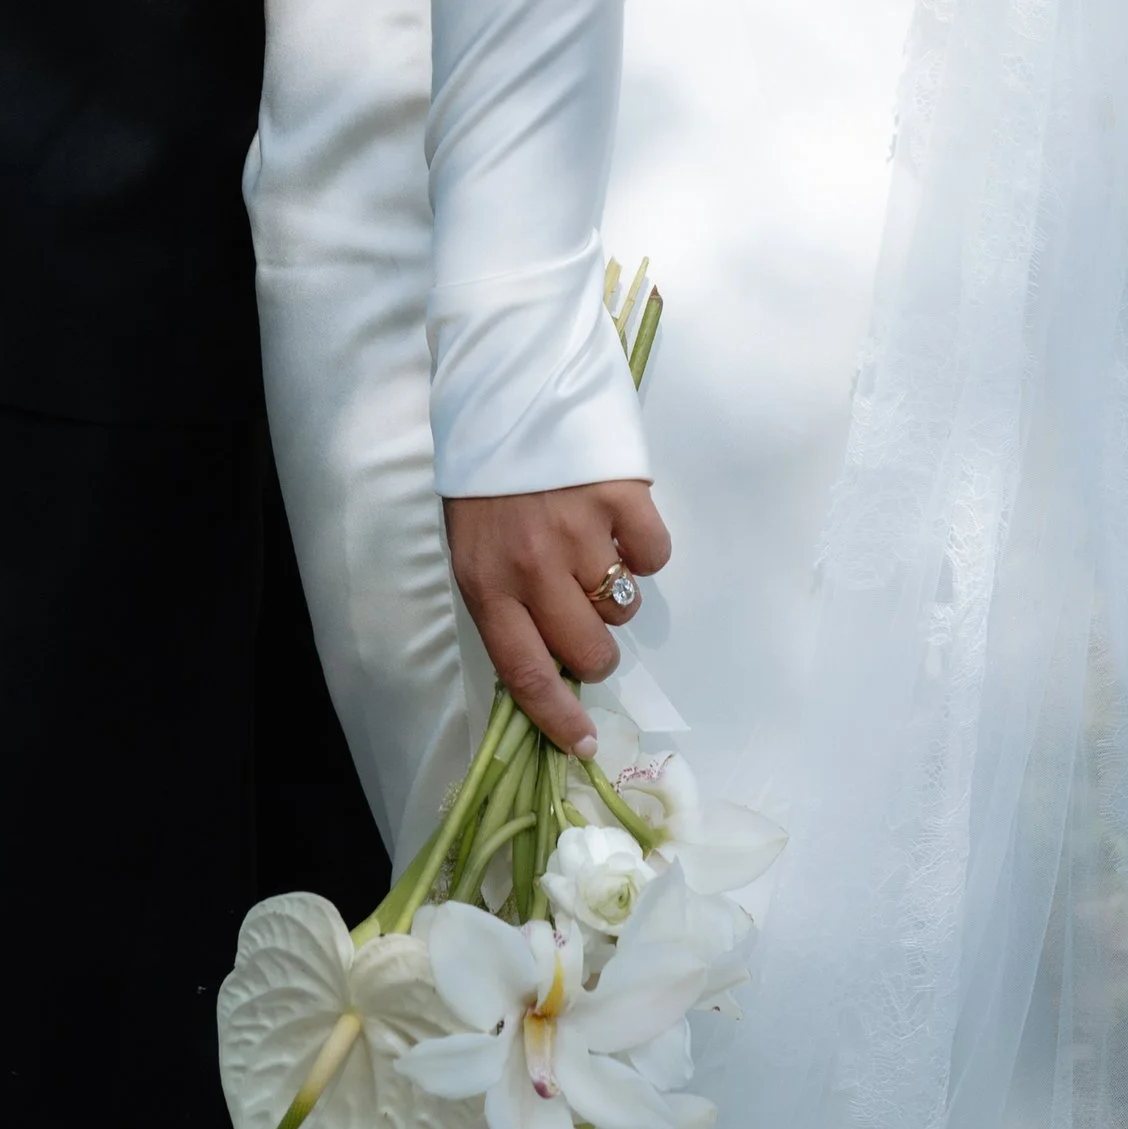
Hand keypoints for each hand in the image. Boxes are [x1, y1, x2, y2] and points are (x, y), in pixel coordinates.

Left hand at [443, 480, 672, 756]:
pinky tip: (619, 520)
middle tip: (588, 614)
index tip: (582, 745)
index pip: (524, 672)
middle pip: (589, 650)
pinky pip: (654, 557)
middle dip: (597, 647)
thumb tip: (553, 658)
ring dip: (615, 590)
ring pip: (625, 607)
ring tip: (593, 547)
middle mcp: (533, 566)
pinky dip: (644, 547)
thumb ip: (507, 599)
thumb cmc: (485, 476)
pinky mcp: (622, 496)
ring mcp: (580, 531)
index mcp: (487, 582)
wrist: (507, 383)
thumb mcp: (473, 546)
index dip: (557, 717)